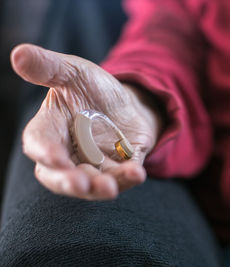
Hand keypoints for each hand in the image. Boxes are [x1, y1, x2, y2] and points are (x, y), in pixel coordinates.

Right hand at [11, 44, 162, 199]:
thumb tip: (18, 54)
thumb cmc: (94, 89)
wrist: (128, 101)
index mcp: (52, 128)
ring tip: (109, 188)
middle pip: (60, 176)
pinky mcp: (121, 166)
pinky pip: (122, 176)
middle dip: (68, 182)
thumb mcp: (74, 72)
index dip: (45, 151)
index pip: (40, 142)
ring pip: (92, 183)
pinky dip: (128, 177)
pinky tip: (137, 173)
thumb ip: (48, 67)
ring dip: (99, 187)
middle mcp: (70, 152)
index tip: (54, 157)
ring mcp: (97, 163)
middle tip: (80, 184)